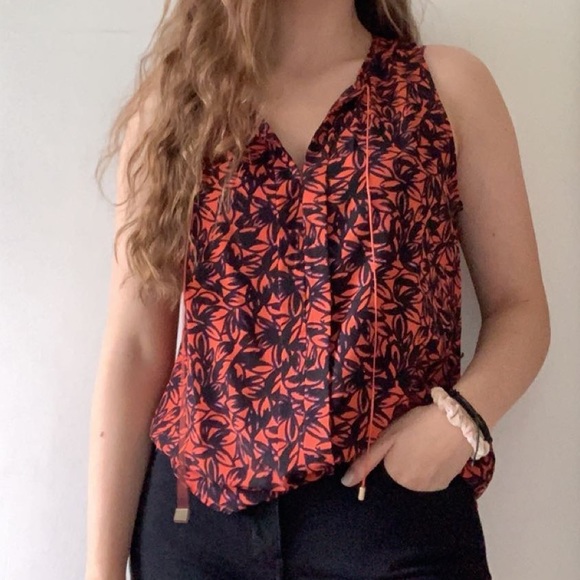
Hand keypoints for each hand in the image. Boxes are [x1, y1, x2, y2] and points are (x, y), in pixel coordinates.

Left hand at [340, 403, 473, 491]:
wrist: (456, 423)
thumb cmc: (417, 426)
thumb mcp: (387, 439)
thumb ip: (366, 462)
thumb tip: (345, 483)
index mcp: (393, 475)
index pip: (383, 474)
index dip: (389, 459)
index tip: (397, 447)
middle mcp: (411, 488)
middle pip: (400, 478)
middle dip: (402, 463)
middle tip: (411, 443)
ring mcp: (430, 488)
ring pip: (416, 479)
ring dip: (416, 468)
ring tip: (424, 447)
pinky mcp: (447, 483)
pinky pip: (432, 480)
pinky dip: (431, 470)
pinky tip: (435, 453)